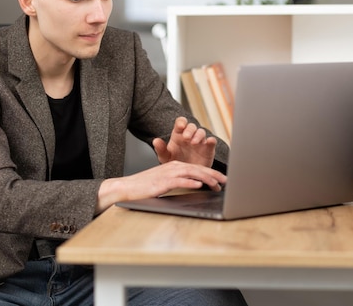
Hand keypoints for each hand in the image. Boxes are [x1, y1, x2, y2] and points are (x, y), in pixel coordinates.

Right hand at [96, 160, 225, 213]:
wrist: (127, 187)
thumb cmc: (145, 186)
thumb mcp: (165, 181)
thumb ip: (179, 181)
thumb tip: (195, 185)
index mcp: (174, 165)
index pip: (197, 168)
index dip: (211, 173)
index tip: (222, 180)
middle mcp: (173, 167)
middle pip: (197, 169)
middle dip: (214, 175)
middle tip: (226, 181)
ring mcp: (167, 174)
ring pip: (191, 173)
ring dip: (206, 178)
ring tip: (217, 184)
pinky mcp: (162, 182)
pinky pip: (179, 181)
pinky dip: (190, 182)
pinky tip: (199, 185)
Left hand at [152, 117, 216, 166]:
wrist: (186, 176)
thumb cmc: (176, 163)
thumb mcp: (166, 158)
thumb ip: (161, 149)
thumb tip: (155, 141)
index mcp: (178, 135)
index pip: (181, 122)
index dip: (181, 122)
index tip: (180, 126)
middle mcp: (190, 136)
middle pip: (191, 126)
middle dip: (189, 130)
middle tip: (186, 137)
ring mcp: (200, 142)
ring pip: (201, 132)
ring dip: (198, 135)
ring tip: (194, 142)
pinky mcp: (208, 149)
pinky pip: (212, 142)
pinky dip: (211, 141)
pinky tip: (209, 142)